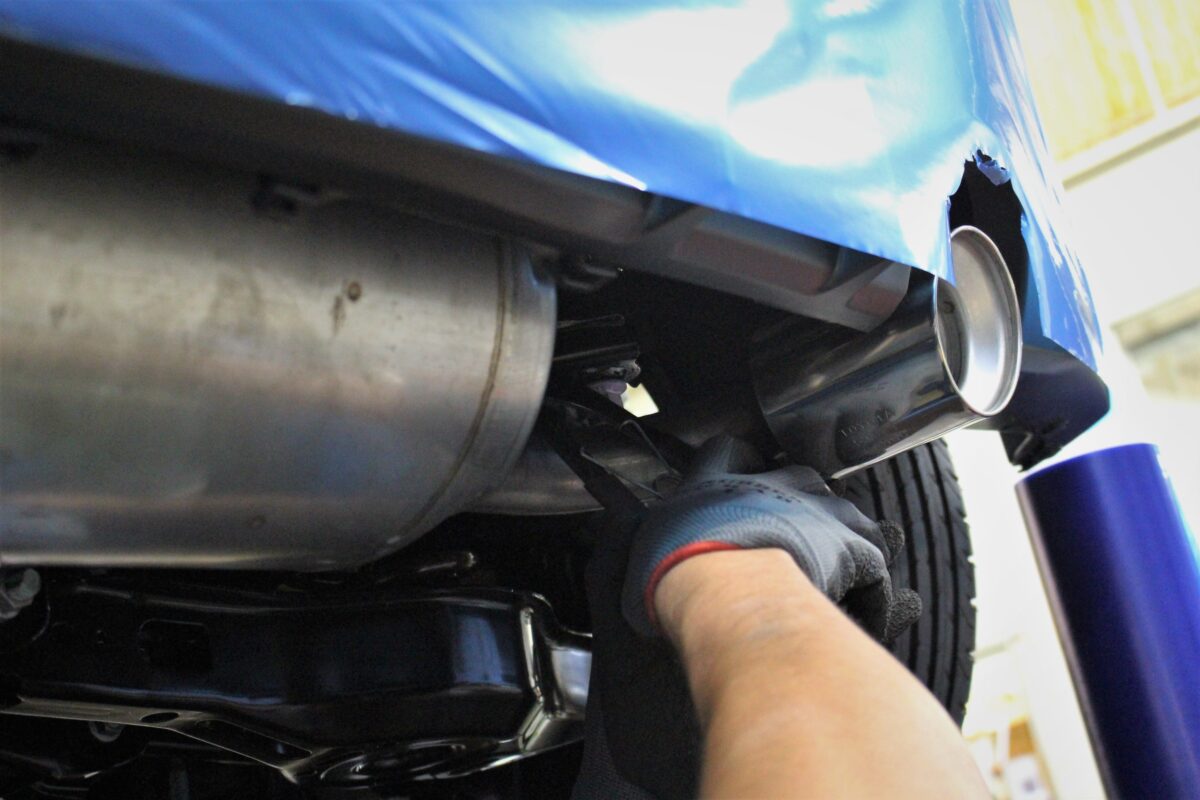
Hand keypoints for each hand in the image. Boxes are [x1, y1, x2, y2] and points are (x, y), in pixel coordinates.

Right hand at [621, 436, 920, 640]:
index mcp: (718, 482)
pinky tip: (862, 613)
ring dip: (842, 544)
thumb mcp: (638, 543)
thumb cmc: (674, 569)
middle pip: (799, 477)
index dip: (736, 466)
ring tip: (836, 579)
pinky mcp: (852, 547)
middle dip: (801, 506)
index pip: (726, 453)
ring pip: (845, 515)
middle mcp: (773, 485)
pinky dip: (872, 592)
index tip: (738, 483)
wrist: (722, 586)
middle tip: (792, 543)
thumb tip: (617, 524)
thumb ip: (632, 530)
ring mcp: (818, 511)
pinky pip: (873, 566)